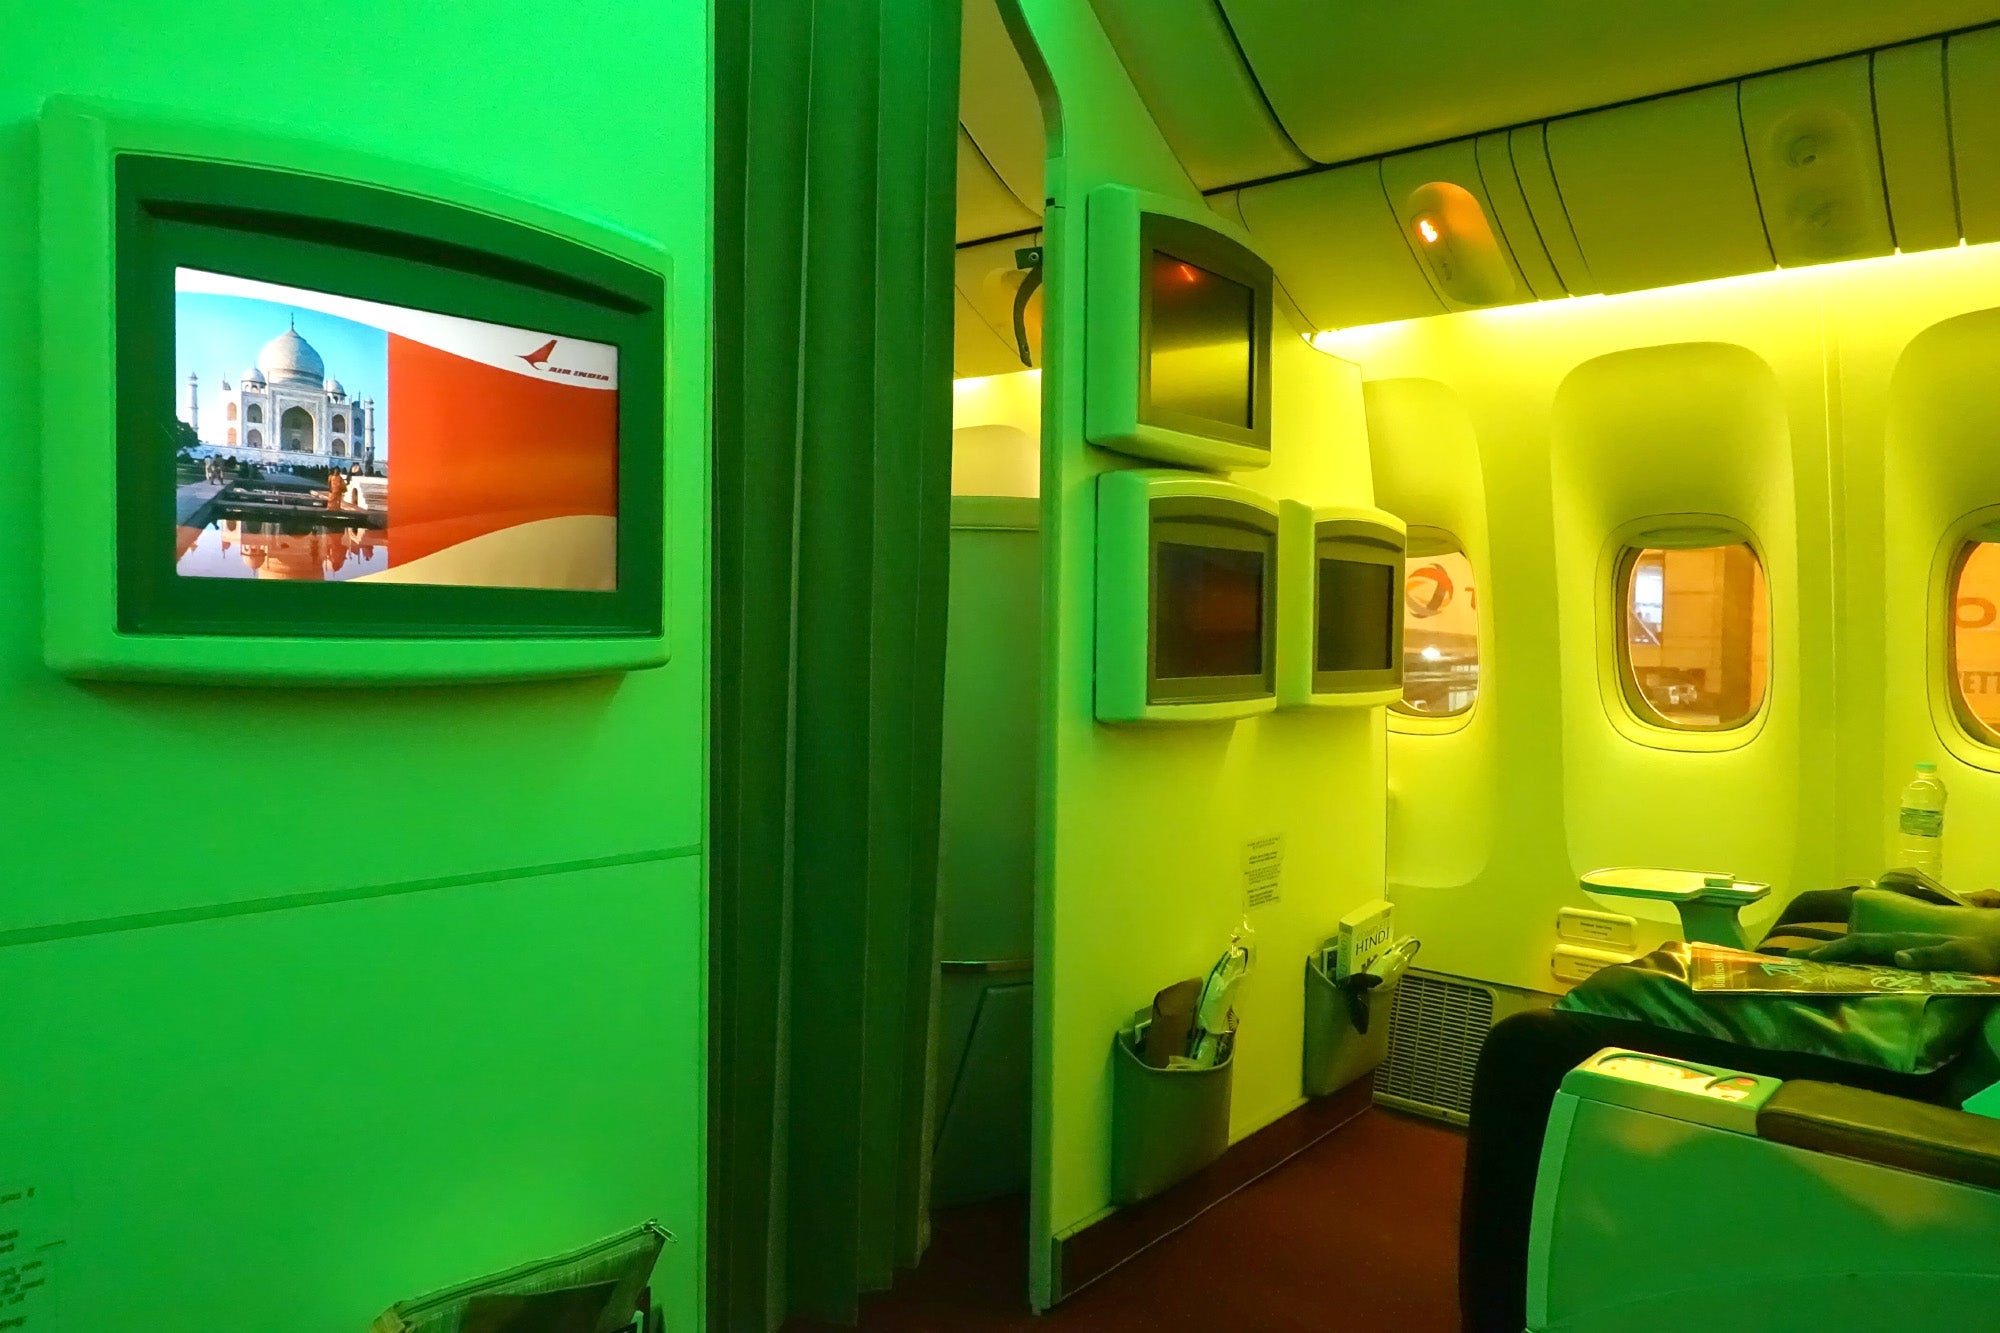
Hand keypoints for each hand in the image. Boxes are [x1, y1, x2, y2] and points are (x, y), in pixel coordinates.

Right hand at [1806, 933, 1999, 973]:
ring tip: (1818, 966)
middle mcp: (1898, 942)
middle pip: (1855, 945)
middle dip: (1826, 952)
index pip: (1859, 945)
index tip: (1807, 959)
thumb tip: (1895, 956)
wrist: (1994, 940)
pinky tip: (1854, 971)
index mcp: (1903, 942)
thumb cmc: (1980, 950)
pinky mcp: (1913, 954)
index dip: (1832, 951)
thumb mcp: (1959, 955)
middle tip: (1799, 962)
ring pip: (1864, 950)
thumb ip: (1929, 954)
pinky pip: (1877, 958)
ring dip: (1840, 956)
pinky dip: (1859, 962)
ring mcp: (1904, 947)